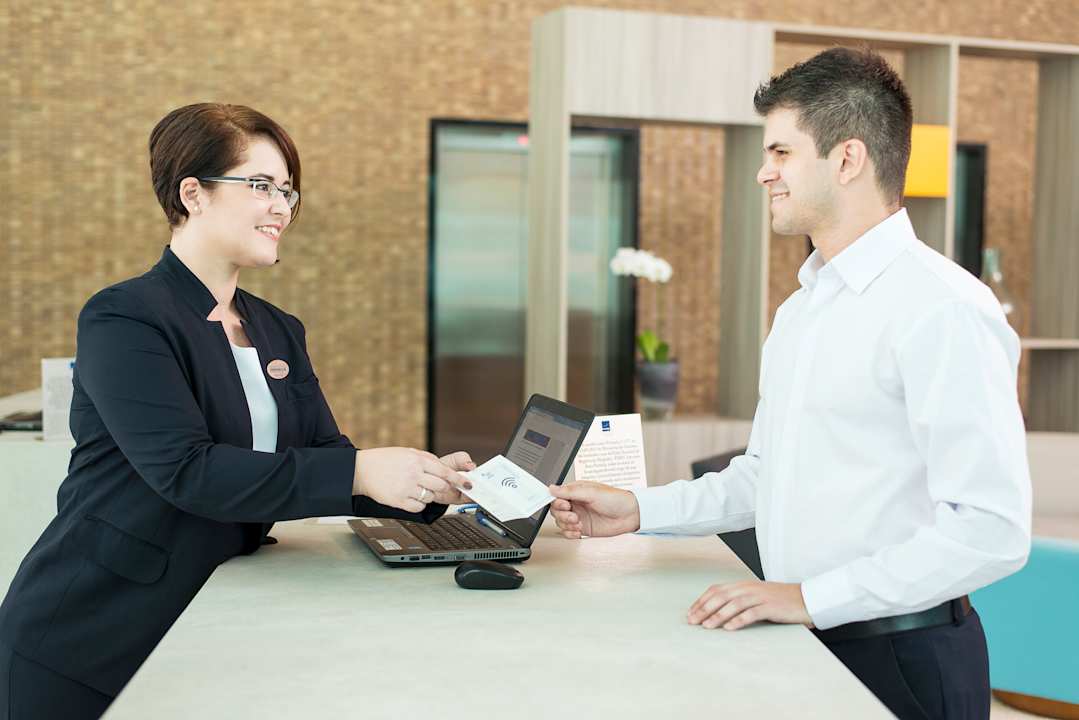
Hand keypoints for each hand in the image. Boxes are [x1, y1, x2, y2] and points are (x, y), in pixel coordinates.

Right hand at [353, 447, 471, 512]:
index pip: (445, 471)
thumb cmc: (385, 460)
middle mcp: (413, 473)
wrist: (362, 470)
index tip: (468, 484)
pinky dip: (419, 504)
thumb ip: (427, 459)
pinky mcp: (399, 500)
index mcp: (417, 459)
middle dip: (443, 488)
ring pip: (430, 497)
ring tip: (417, 488)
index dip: (458, 479)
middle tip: (438, 487)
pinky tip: (410, 496)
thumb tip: (445, 469)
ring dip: (428, 495)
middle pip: (441, 486)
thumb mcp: (407, 452)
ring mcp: (406, 488)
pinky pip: (419, 506)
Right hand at [548, 481, 640, 538]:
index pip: (557, 496)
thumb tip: (553, 488)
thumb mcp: (592, 492)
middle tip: (574, 516)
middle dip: (562, 515)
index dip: (557, 502)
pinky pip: (568, 532)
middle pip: (556, 511)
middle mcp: (576, 503)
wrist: (630, 515)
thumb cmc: (616, 499)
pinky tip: (578, 531)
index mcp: (576, 491)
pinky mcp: (583, 528)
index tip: (564, 505)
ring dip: (567, 525)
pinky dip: (570, 534)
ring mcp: (579, 516)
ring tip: (579, 523)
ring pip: (561, 522)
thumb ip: (570, 491)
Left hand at [687, 581, 812, 629]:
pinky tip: (729, 628)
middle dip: (704, 608)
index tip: (690, 612)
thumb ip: (740, 601)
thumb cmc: (780, 601)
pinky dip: (738, 620)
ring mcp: (760, 596)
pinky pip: (751, 613)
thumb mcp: (757, 597)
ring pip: (733, 604)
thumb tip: (718, 613)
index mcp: (743, 585)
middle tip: (692, 621)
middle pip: (721, 596)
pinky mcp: (770, 607)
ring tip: (706, 626)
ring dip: (717, 615)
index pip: (717, 589)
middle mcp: (749, 588)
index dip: (702, 600)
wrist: (806, 599)